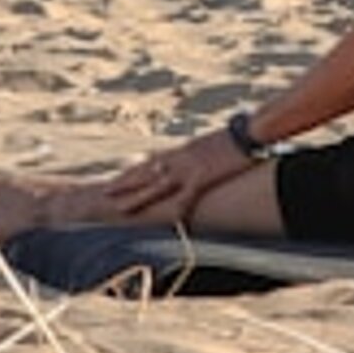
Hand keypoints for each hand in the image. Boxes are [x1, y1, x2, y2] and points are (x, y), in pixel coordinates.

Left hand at [100, 125, 251, 221]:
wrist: (249, 132)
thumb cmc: (234, 137)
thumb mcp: (209, 144)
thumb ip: (198, 153)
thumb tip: (194, 158)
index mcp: (181, 151)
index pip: (150, 163)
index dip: (132, 173)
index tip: (117, 180)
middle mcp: (180, 159)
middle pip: (146, 173)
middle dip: (124, 184)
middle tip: (105, 193)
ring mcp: (189, 169)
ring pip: (156, 186)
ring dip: (138, 197)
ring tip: (120, 208)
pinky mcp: (203, 177)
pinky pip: (187, 196)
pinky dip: (177, 209)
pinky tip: (168, 220)